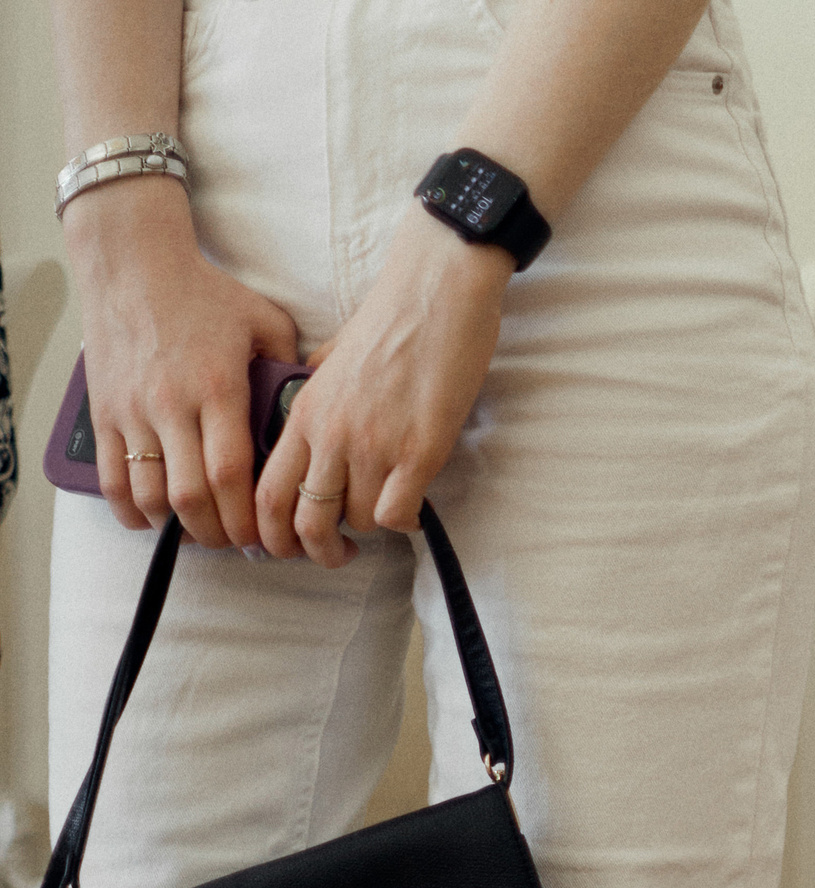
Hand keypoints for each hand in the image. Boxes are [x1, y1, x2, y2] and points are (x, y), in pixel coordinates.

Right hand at [60, 179, 300, 547]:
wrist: (132, 262)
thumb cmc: (204, 292)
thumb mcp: (264, 322)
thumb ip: (291, 367)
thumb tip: (315, 406)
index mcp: (218, 388)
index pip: (233, 473)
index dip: (249, 517)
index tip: (268, 535)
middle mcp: (173, 405)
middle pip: (193, 495)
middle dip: (221, 533)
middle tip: (241, 545)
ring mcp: (133, 411)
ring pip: (150, 493)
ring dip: (178, 527)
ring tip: (204, 534)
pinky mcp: (104, 411)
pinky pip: (111, 476)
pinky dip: (130, 509)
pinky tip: (152, 520)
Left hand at [256, 207, 512, 564]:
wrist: (436, 293)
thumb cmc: (392, 319)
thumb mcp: (332, 358)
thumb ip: (316, 396)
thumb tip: (312, 422)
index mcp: (305, 412)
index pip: (265, 492)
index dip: (271, 532)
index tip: (289, 542)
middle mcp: (331, 434)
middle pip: (301, 520)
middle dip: (315, 550)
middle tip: (335, 553)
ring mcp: (374, 444)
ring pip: (356, 521)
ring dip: (368, 529)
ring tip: (383, 516)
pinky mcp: (419, 451)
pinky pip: (397, 514)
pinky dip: (403, 523)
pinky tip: (412, 506)